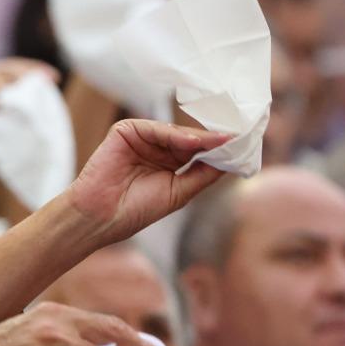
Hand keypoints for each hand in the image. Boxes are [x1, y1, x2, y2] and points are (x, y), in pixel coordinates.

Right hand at [66, 120, 233, 247]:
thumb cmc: (134, 211)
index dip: (219, 150)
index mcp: (168, 164)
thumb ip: (203, 174)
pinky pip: (155, 128)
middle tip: (240, 138)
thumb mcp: (179, 192)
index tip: (244, 146)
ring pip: (176, 132)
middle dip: (214, 140)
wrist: (100, 217)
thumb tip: (231, 158)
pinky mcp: (126, 131)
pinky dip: (175, 134)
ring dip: (200, 138)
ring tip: (222, 142)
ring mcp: (141, 139)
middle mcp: (156, 149)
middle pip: (190, 139)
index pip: (198, 152)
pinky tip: (193, 142)